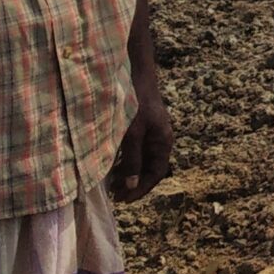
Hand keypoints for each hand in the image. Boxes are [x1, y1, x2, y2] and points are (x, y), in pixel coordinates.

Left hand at [110, 63, 175, 201]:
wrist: (134, 73)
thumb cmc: (135, 103)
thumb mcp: (132, 134)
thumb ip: (131, 159)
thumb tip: (130, 185)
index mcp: (163, 142)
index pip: (155, 174)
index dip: (140, 189)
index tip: (124, 200)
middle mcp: (159, 140)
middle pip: (148, 169)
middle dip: (133, 184)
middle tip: (115, 196)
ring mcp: (150, 133)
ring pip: (140, 160)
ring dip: (127, 174)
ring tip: (111, 185)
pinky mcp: (140, 127)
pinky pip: (134, 151)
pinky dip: (123, 161)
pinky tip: (111, 165)